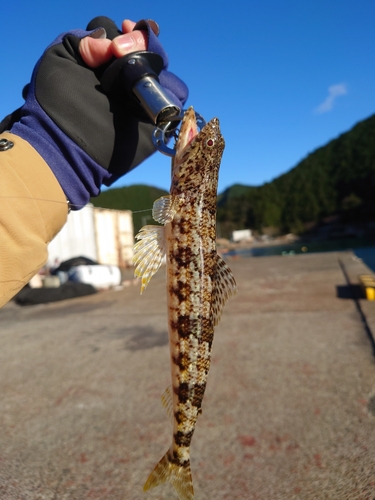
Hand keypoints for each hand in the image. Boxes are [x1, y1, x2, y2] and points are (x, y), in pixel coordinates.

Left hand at [7, 17, 187, 209]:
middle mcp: (126, 81)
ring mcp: (141, 102)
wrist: (64, 146)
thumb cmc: (55, 103)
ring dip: (156, 65)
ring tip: (134, 72)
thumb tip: (109, 42)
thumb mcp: (60, 58)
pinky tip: (149, 90)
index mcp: (107, 64)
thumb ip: (83, 40)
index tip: (123, 30)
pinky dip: (171, 92)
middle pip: (151, 52)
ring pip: (166, 74)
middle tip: (121, 50)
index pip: (130, 39)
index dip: (132, 32)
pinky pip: (176, 101)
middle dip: (143, 43)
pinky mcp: (154, 124)